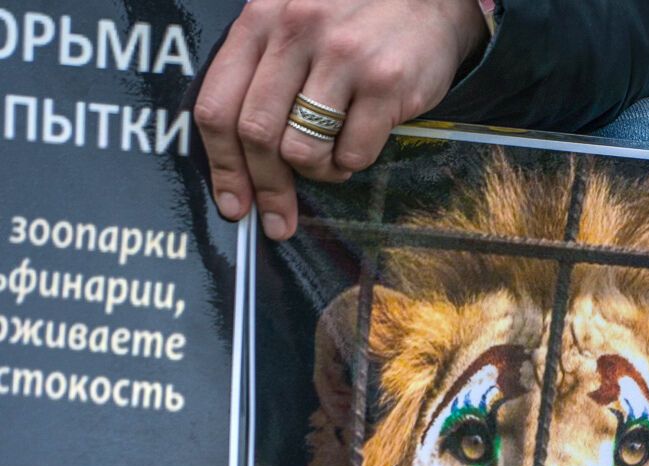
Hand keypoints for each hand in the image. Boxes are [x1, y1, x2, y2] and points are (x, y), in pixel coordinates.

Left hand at [193, 0, 486, 239]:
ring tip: (331, 160)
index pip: (218, 105)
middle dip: (266, 187)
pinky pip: (353, 154)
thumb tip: (240, 157)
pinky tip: (359, 143)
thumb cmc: (355, 18)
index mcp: (262, 20)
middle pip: (257, 134)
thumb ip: (262, 71)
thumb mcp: (293, 22)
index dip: (222, 166)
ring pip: (302, 150)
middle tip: (278, 217)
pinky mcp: (386, 82)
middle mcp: (296, 32)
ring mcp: (343, 58)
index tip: (233, 203)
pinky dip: (352, 163)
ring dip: (316, 172)